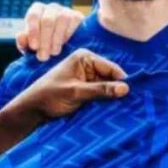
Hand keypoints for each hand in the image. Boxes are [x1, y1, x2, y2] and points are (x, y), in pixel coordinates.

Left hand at [7, 49, 127, 124]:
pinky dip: (105, 101)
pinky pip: (100, 94)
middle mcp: (87, 65)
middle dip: (117, 90)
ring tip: (124, 108)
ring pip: (107, 87)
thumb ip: (101, 90)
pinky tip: (112, 110)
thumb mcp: (76, 93)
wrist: (32, 109)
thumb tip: (126, 88)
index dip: (123, 81)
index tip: (134, 95)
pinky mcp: (85, 89)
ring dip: (112, 97)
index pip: (111, 68)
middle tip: (131, 104)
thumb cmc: (50, 96)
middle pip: (110, 77)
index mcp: (85, 58)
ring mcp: (86, 77)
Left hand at [15, 2, 83, 61]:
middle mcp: (51, 8)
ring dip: (57, 39)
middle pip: (48, 20)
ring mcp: (65, 11)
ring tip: (54, 53)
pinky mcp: (77, 16)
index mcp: (37, 10)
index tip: (34, 47)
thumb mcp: (30, 46)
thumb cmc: (42, 44)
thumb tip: (21, 38)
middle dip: (45, 40)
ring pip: (61, 20)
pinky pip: (74, 22)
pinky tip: (65, 44)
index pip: (33, 16)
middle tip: (43, 56)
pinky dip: (68, 35)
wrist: (61, 46)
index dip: (33, 31)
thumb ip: (24, 42)